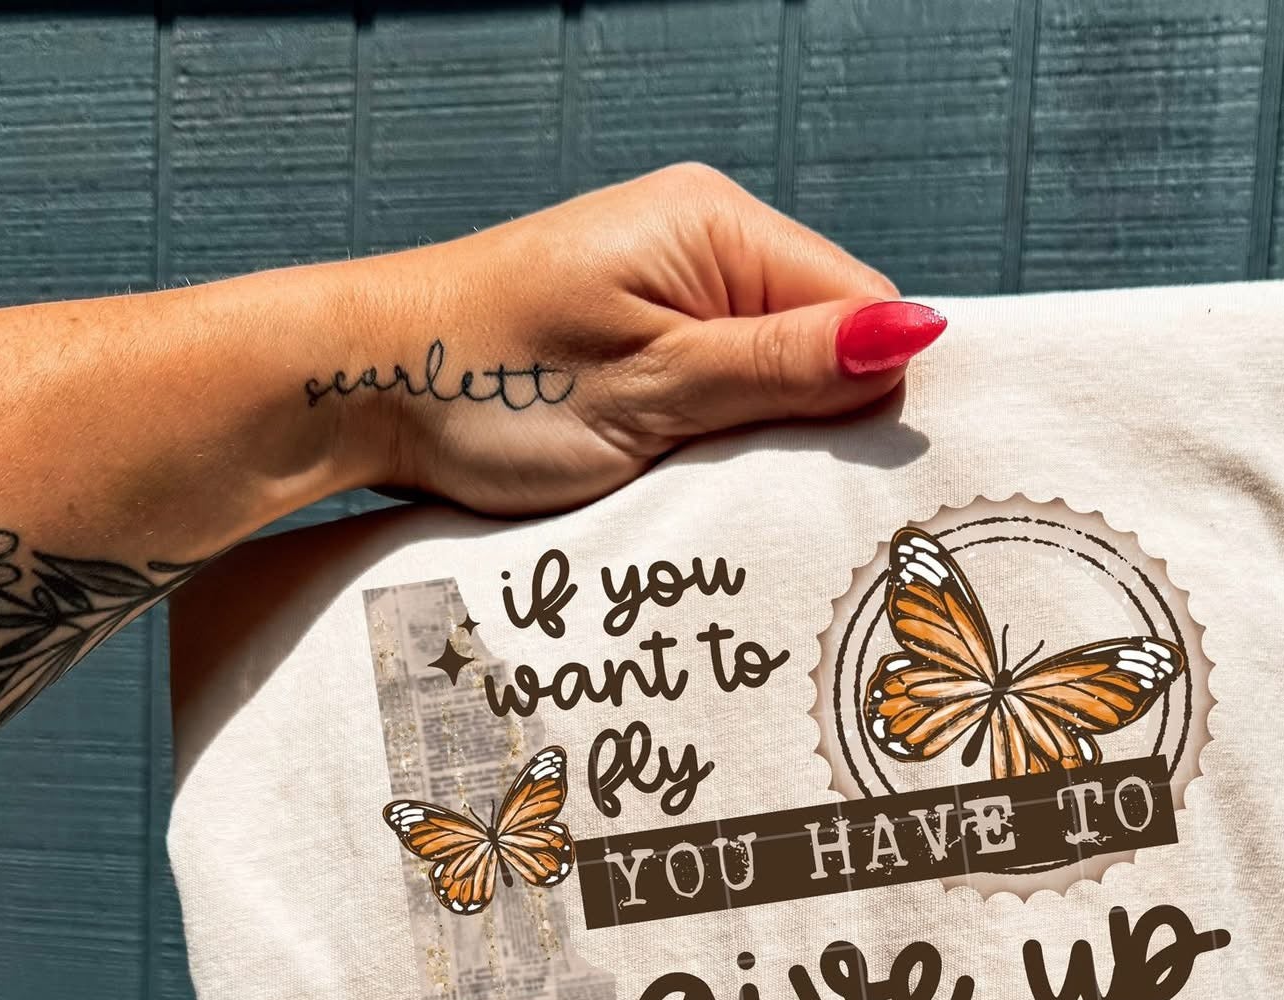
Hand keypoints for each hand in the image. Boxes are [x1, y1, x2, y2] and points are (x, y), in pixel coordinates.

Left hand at [317, 163, 947, 516]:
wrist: (367, 386)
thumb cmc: (493, 385)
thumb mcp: (657, 390)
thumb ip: (788, 365)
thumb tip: (916, 334)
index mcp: (718, 227)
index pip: (865, 304)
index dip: (873, 393)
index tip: (853, 477)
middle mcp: (705, 240)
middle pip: (830, 334)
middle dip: (821, 417)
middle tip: (774, 488)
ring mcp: (674, 284)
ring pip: (781, 366)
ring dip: (769, 431)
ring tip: (720, 478)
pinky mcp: (647, 328)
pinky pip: (730, 379)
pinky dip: (726, 430)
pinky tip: (694, 464)